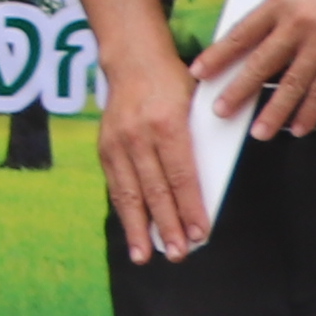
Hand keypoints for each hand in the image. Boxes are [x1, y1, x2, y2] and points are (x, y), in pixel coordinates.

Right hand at [96, 48, 214, 263]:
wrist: (133, 59)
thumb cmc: (174, 83)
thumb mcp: (197, 106)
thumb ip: (202, 142)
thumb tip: (210, 186)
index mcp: (167, 122)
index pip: (182, 175)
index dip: (191, 208)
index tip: (199, 233)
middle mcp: (138, 134)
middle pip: (155, 189)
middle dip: (167, 226)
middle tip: (178, 253)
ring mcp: (117, 141)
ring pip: (130, 193)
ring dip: (139, 228)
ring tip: (145, 256)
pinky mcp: (104, 147)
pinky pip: (117, 186)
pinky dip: (125, 212)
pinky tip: (132, 232)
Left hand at [185, 0, 315, 141]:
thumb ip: (277, 11)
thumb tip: (252, 37)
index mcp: (282, 1)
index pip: (242, 33)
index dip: (219, 55)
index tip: (200, 72)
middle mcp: (300, 23)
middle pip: (261, 63)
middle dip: (238, 91)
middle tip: (221, 111)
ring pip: (292, 84)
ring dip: (274, 112)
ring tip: (259, 132)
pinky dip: (310, 112)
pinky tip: (299, 127)